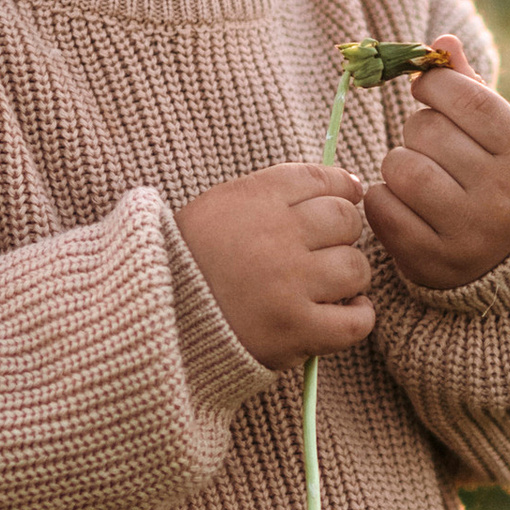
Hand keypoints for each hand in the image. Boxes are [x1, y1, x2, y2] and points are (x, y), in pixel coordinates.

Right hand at [174, 162, 374, 372]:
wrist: (152, 321)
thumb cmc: (189, 263)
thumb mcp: (218, 208)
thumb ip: (274, 192)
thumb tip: (352, 184)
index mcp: (253, 198)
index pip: (323, 179)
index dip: (341, 190)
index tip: (341, 202)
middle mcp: (275, 235)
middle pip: (346, 220)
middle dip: (341, 235)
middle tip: (322, 251)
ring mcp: (288, 284)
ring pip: (356, 268)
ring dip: (348, 278)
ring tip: (325, 287)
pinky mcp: (295, 330)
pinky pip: (357, 320)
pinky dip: (356, 316)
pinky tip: (339, 313)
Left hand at [364, 44, 509, 290]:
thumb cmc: (503, 175)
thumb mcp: (503, 131)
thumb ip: (470, 85)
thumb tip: (441, 42)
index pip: (467, 98)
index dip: (435, 83)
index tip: (428, 88)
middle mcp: (504, 198)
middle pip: (427, 132)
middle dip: (418, 127)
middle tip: (429, 141)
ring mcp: (470, 235)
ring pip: (401, 169)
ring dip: (398, 161)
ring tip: (416, 169)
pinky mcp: (434, 263)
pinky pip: (382, 209)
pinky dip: (383, 197)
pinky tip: (404, 200)